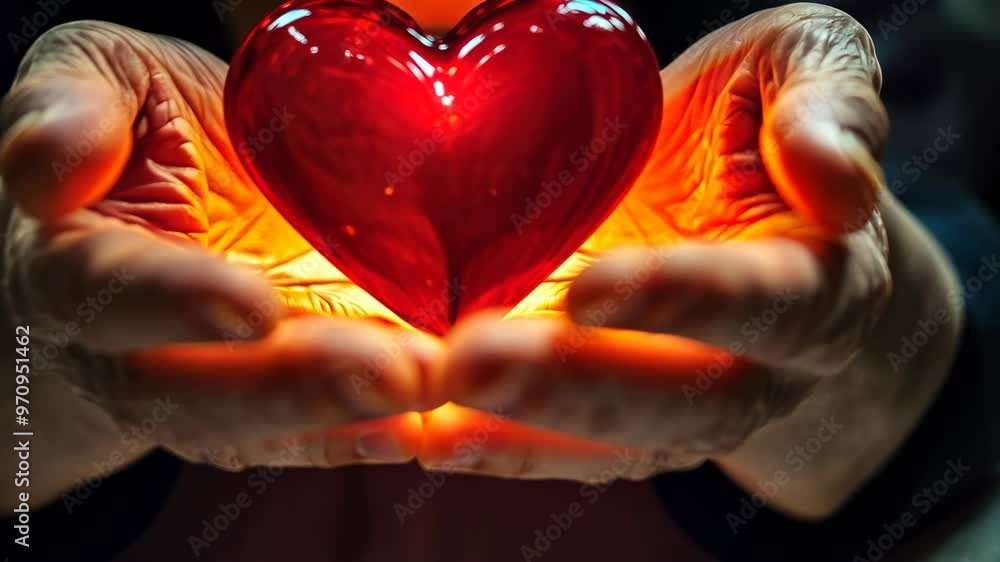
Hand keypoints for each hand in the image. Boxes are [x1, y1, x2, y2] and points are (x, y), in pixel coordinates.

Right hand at [0, 22, 436, 507]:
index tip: (253, 306)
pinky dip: (368, 435)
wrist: (174, 199)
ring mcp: (204, 390)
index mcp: (74, 267)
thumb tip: (51, 168)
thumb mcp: (95, 81)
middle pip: (193, 394)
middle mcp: (131, 353)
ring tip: (428, 388)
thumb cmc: (134, 132)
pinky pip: (312, 435)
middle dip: (291, 389)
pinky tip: (426, 425)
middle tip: (387, 372)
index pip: (110, 292)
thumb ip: (69, 108)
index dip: (176, 303)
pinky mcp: (268, 406)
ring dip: (348, 416)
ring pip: (264, 426)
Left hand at [424, 3, 961, 517]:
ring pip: (607, 441)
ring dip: (514, 429)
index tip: (593, 288)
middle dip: (571, 386)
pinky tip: (416, 432)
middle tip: (471, 361)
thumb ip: (831, 106)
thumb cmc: (767, 133)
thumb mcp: (809, 72)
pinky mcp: (617, 425)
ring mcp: (682, 412)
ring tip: (423, 399)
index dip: (684, 299)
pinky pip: (557, 452)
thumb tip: (837, 182)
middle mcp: (757, 371)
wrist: (748, 223)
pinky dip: (488, 448)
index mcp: (819, 282)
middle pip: (678, 400)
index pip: (766, 302)